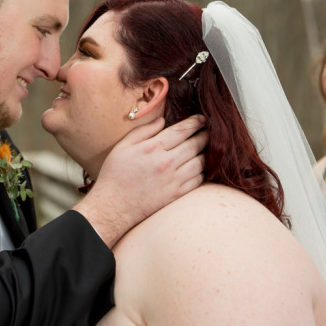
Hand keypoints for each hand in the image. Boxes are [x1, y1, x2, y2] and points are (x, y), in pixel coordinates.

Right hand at [72, 115, 206, 246]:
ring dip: (208, 153)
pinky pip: (198, 180)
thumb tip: (162, 120)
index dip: (195, 122)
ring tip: (210, 147)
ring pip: (200, 162)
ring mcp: (173, 180)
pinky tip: (202, 167)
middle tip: (211, 130)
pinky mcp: (176, 195)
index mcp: (153, 148)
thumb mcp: (122, 147)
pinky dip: (203, 171)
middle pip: (195, 144)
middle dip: (206, 135)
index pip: (181, 130)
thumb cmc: (115, 175)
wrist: (113, 207)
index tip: (203, 118)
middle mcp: (166, 163)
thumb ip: (143, 131)